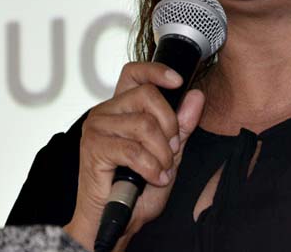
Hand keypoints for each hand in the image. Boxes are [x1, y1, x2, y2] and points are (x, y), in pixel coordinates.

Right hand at [64, 62, 205, 250]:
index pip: (135, 73)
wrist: (117, 220)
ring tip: (161, 170)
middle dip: (169, 125)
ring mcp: (97, 127)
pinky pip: (133, 149)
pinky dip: (151, 167)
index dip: (157, 71)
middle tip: (171, 150)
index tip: (178, 81)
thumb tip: (196, 96)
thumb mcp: (169, 154)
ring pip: (144, 124)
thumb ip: (182, 126)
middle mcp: (106, 112)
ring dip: (161, 153)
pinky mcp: (94, 147)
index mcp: (122, 108)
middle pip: (146, 95)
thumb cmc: (138, 188)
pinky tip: (153, 178)